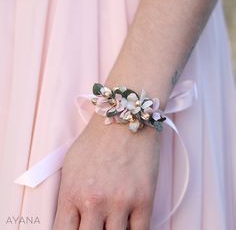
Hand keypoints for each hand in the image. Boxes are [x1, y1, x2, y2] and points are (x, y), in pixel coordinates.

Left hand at [53, 114, 159, 229]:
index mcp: (72, 193)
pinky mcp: (144, 198)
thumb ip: (68, 196)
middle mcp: (95, 201)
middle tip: (97, 225)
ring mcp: (121, 201)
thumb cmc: (96, 139)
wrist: (124, 118)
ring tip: (112, 222)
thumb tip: (72, 220)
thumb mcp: (70, 165)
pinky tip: (130, 225)